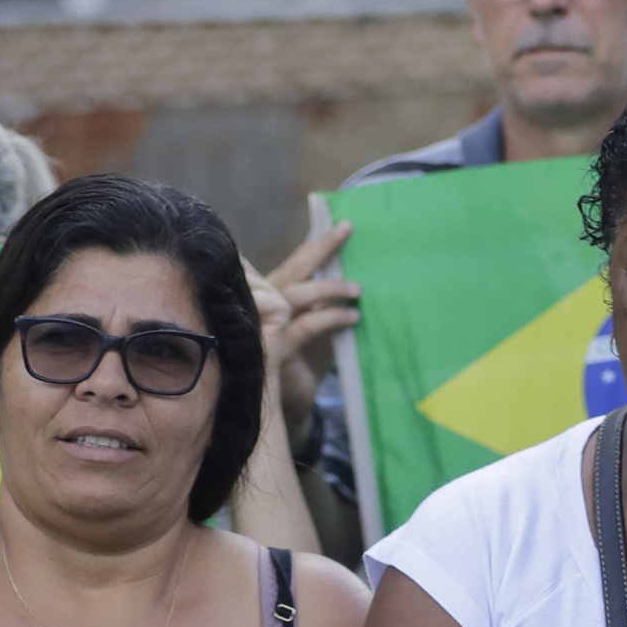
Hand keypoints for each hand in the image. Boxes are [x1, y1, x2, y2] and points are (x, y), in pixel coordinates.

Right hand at [264, 220, 358, 427]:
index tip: (339, 224)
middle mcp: (268, 303)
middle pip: (295, 268)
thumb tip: (357, 276)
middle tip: (346, 229)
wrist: (291, 402)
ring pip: (298, 294)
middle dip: (321, 247)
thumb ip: (327, 302)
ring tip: (358, 289)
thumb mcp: (319, 324)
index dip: (315, 244)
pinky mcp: (278, 348)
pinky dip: (332, 318)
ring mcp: (269, 324)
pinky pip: (307, 325)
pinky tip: (353, 318)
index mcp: (279, 294)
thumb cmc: (306, 360)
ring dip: (330, 288)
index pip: (297, 262)